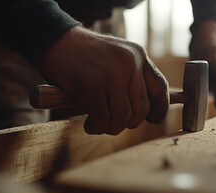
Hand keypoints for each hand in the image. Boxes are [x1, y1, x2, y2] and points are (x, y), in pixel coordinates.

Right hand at [38, 27, 168, 134]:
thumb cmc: (85, 56)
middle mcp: (129, 64)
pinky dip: (97, 127)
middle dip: (130, 122)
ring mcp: (111, 76)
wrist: (55, 42)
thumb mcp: (117, 58)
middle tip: (115, 122)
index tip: (155, 120)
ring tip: (100, 123)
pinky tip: (91, 124)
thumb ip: (133, 78)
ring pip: (123, 117)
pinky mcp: (92, 87)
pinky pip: (103, 120)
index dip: (160, 108)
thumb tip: (148, 112)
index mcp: (138, 55)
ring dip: (112, 127)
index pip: (160, 87)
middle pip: (141, 108)